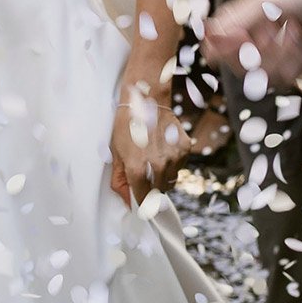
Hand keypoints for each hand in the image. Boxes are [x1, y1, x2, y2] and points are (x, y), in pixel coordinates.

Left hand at [110, 87, 187, 205]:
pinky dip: (174, 162)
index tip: (142, 201)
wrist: (146, 100)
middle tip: (146, 172)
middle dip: (152, 186)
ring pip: (172, 179)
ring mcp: (174, 157)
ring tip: (154, 158)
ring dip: (164, 175)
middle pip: (160, 191)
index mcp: (137, 169)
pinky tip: (164, 148)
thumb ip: (120, 180)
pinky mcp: (185, 148)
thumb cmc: (127, 125)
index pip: (144, 199)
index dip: (142, 201)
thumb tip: (128, 203)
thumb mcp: (116, 152)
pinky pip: (181, 166)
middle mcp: (158, 166)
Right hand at [206, 0, 301, 88]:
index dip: (223, 48)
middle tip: (271, 29)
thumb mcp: (261, 4)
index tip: (242, 37)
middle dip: (258, 50)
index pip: (214, 48)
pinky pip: (282, 77)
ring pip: (261, 74)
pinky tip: (298, 38)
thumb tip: (208, 39)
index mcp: (234, 27)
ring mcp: (268, 60)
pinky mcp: (287, 70)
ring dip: (280, 51)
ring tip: (292, 29)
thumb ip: (234, 22)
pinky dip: (293, 56)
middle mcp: (248, 46)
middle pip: (237, 66)